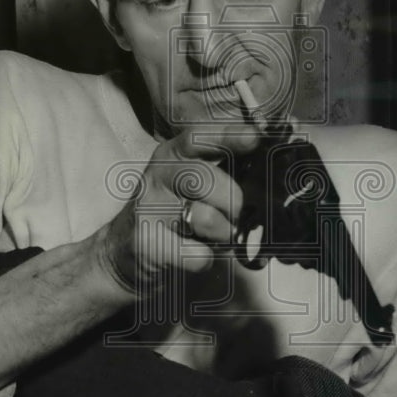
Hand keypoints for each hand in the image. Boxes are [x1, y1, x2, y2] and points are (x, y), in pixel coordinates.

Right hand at [99, 124, 259, 293]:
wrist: (123, 253)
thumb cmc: (172, 215)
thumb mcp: (191, 183)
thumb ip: (226, 171)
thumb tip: (273, 165)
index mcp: (173, 154)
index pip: (200, 137)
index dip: (230, 136)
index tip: (255, 138)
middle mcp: (158, 175)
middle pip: (208, 181)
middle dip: (234, 204)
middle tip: (234, 218)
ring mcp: (148, 209)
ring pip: (206, 219)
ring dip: (221, 235)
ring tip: (212, 237)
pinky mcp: (147, 243)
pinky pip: (198, 255)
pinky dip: (205, 260)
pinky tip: (191, 254)